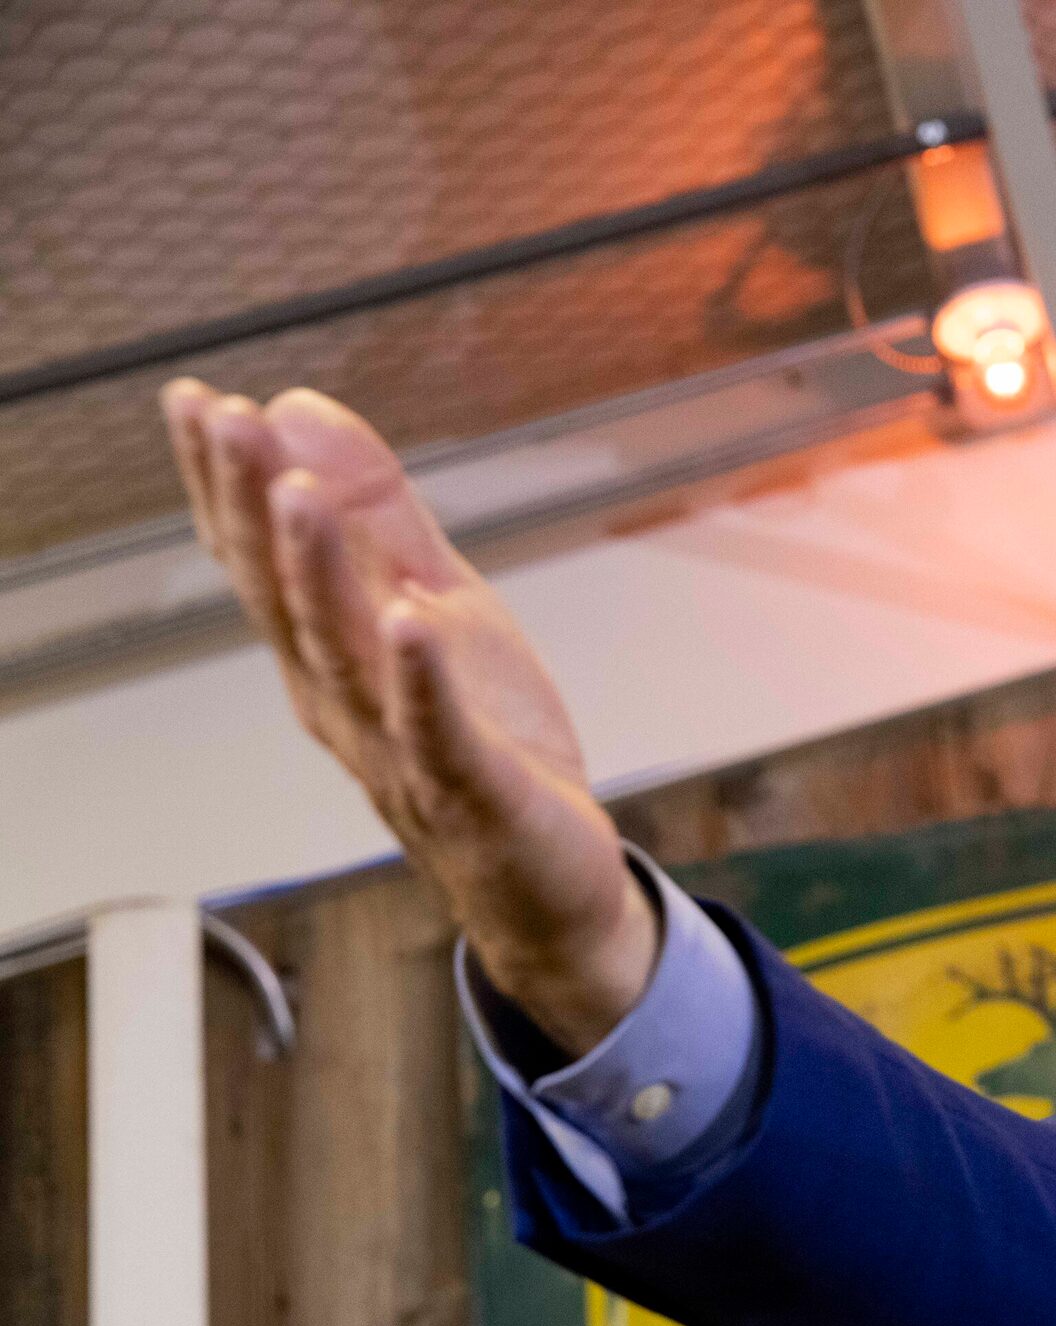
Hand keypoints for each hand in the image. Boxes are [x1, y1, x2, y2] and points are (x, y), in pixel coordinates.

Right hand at [161, 379, 653, 1054]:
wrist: (546, 882)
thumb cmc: (483, 740)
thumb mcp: (437, 606)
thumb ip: (377, 516)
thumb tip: (299, 407)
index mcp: (330, 653)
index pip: (262, 559)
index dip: (226, 483)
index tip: (196, 399)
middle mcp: (344, 700)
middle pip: (286, 597)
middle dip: (251, 507)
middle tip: (223, 420)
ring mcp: (400, 750)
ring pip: (347, 656)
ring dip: (321, 574)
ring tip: (299, 495)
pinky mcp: (471, 794)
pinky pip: (438, 734)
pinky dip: (420, 681)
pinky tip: (409, 624)